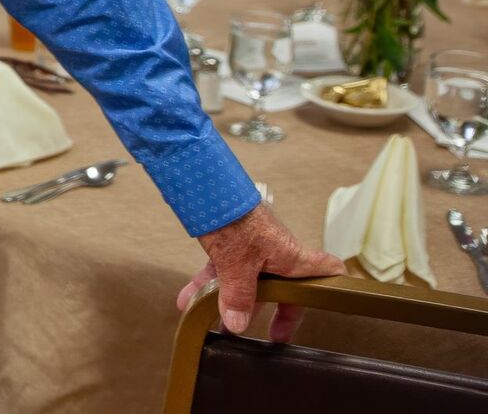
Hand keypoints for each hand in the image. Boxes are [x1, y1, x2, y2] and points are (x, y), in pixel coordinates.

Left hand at [178, 202, 342, 339]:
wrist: (205, 185)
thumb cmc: (234, 217)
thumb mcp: (237, 263)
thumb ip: (238, 296)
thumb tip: (237, 325)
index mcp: (291, 257)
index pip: (327, 270)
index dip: (334, 285)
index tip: (332, 302)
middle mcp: (276, 254)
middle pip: (283, 288)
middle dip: (272, 312)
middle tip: (272, 336)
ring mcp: (252, 249)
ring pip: (246, 281)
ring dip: (230, 303)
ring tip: (218, 326)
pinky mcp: (229, 244)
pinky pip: (222, 271)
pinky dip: (207, 285)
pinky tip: (188, 301)